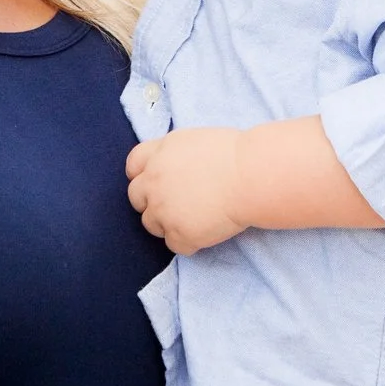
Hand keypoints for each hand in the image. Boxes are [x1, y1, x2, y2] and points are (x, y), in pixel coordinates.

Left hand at [123, 126, 247, 253]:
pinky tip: (208, 231)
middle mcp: (153, 180)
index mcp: (159, 153)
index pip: (133, 166)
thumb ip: (175, 155)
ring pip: (152, 224)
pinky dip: (190, 242)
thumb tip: (175, 169)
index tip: (157, 184)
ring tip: (197, 218)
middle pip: (136, 198)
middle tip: (178, 205)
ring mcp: (162, 209)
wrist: (251, 176)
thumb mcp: (195, 141)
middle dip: (152, 202)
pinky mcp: (178, 234)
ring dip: (169, 224)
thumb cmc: (237, 154)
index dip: (143, 176)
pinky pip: (175, 245)